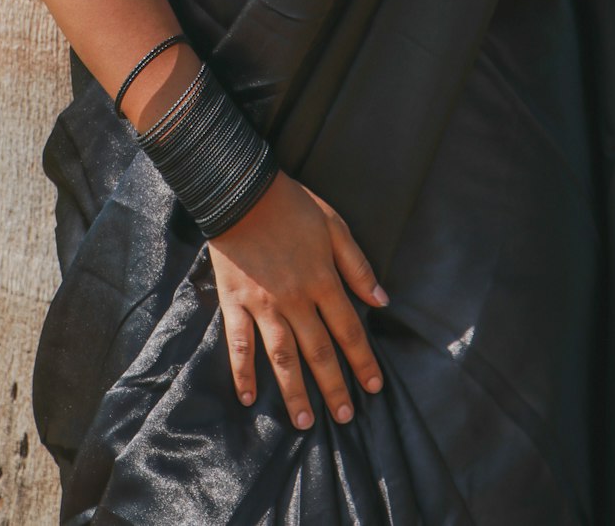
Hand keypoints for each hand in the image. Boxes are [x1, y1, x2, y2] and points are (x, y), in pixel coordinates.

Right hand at [207, 169, 388, 430]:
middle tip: (344, 418)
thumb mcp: (335, 226)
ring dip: (294, 391)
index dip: (363, 361)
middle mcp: (294, 299)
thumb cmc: (293, 205)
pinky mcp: (234, 302)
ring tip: (304, 422)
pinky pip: (238, 344)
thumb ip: (357, 266)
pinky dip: (243, 372)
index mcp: (322, 280)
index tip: (373, 388)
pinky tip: (250, 398)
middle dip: (334, 387)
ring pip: (282, 357)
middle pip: (318, 351)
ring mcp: (262, 304)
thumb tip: (381, 301)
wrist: (242, 191)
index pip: (348, 330)